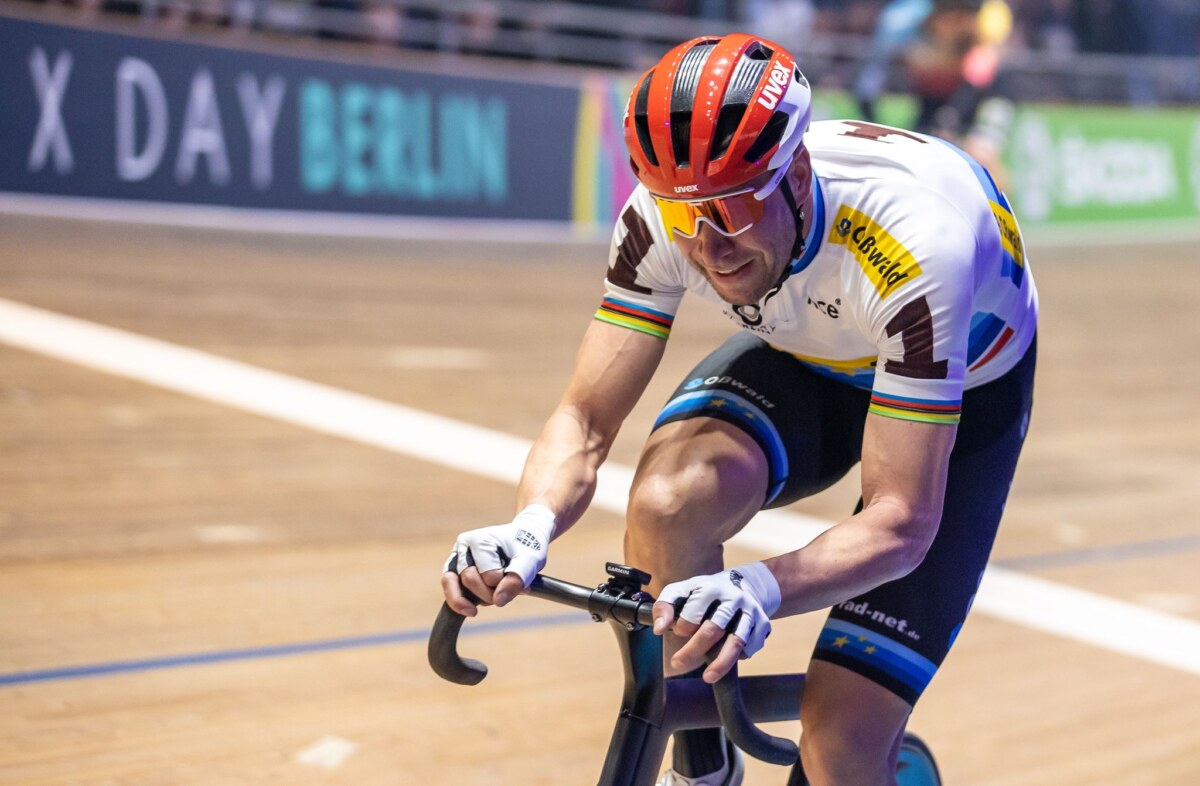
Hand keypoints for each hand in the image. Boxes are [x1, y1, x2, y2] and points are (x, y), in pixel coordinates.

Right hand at [441, 504, 555, 615]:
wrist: (523, 539)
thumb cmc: (526, 547)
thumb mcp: (530, 560)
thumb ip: (517, 579)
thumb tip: (498, 601)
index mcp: (481, 539)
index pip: (489, 575)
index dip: (504, 584)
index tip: (520, 579)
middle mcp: (464, 546)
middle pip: (469, 580)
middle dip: (488, 594)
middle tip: (507, 593)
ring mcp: (456, 556)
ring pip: (451, 584)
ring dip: (467, 600)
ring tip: (475, 611)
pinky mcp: (454, 569)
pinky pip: (449, 588)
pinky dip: (458, 601)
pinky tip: (471, 610)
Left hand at [651, 562, 780, 682]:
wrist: (745, 585)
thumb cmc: (706, 593)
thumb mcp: (683, 591)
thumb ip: (665, 606)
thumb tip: (658, 629)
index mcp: (710, 588)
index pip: (693, 614)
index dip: (682, 627)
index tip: (678, 631)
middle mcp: (733, 598)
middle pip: (713, 630)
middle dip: (693, 651)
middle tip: (677, 663)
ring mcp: (750, 612)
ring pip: (736, 642)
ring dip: (721, 663)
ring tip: (707, 677)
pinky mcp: (763, 625)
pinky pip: (751, 647)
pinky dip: (740, 657)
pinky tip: (726, 660)